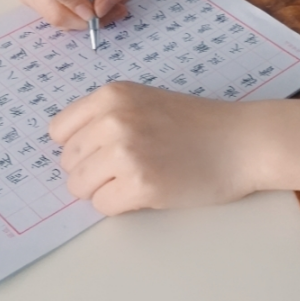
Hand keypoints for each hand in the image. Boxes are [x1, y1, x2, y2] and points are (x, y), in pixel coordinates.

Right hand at [6, 0, 134, 28]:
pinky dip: (67, 12)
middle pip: (49, 7)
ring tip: (100, 2)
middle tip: (113, 13)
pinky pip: (45, 12)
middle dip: (83, 18)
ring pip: (49, 15)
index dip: (76, 2)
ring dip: (77, 17)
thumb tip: (102, 11)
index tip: (101, 9)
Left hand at [49, 82, 260, 213]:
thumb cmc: (197, 124)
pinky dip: (120, 205)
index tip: (101, 150)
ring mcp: (125, 151)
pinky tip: (148, 191)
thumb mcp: (145, 101)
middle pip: (67, 162)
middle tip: (127, 167)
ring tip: (137, 178)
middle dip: (91, 170)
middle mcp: (113, 118)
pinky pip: (102, 206)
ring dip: (103, 190)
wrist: (240, 141)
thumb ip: (107, 116)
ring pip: (79, 187)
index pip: (58, 131)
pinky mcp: (140, 183)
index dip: (78, 146)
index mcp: (112, 94)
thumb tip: (67, 150)